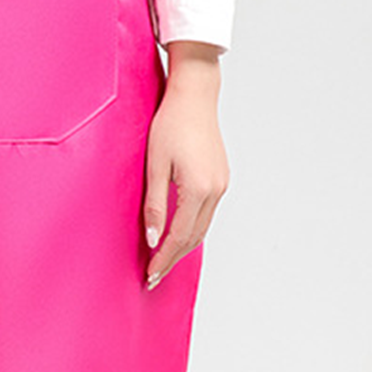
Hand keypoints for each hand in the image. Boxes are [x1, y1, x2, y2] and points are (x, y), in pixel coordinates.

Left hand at [143, 41, 229, 289]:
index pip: (178, 237)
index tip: (150, 275)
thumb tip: (154, 239)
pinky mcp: (221, 177)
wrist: (195, 96)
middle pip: (193, 237)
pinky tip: (179, 231)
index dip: (163, 259)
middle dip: (174, 258)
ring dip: (184, 245)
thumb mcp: (155, 164)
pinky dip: (193, 227)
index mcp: (198, 189)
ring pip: (202, 226)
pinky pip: (207, 212)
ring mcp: (221, 184)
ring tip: (164, 259)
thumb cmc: (170, 124)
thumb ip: (155, 204)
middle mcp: (215, 191)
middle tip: (154, 275)